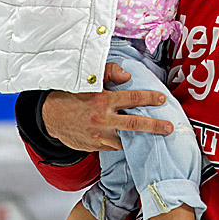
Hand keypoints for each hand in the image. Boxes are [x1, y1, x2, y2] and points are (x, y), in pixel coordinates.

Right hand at [41, 63, 173, 151]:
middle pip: (135, 124)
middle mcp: (102, 120)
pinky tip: (131, 141)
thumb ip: (109, 72)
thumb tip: (128, 75)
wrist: (49, 116)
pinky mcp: (94, 147)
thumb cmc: (69, 94)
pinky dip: (123, 144)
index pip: (133, 98)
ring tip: (154, 137)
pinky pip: (113, 147)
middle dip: (155, 126)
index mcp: (103, 100)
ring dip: (140, 139)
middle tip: (169, 127)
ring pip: (125, 140)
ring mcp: (98, 136)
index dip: (150, 98)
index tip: (162, 99)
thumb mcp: (87, 79)